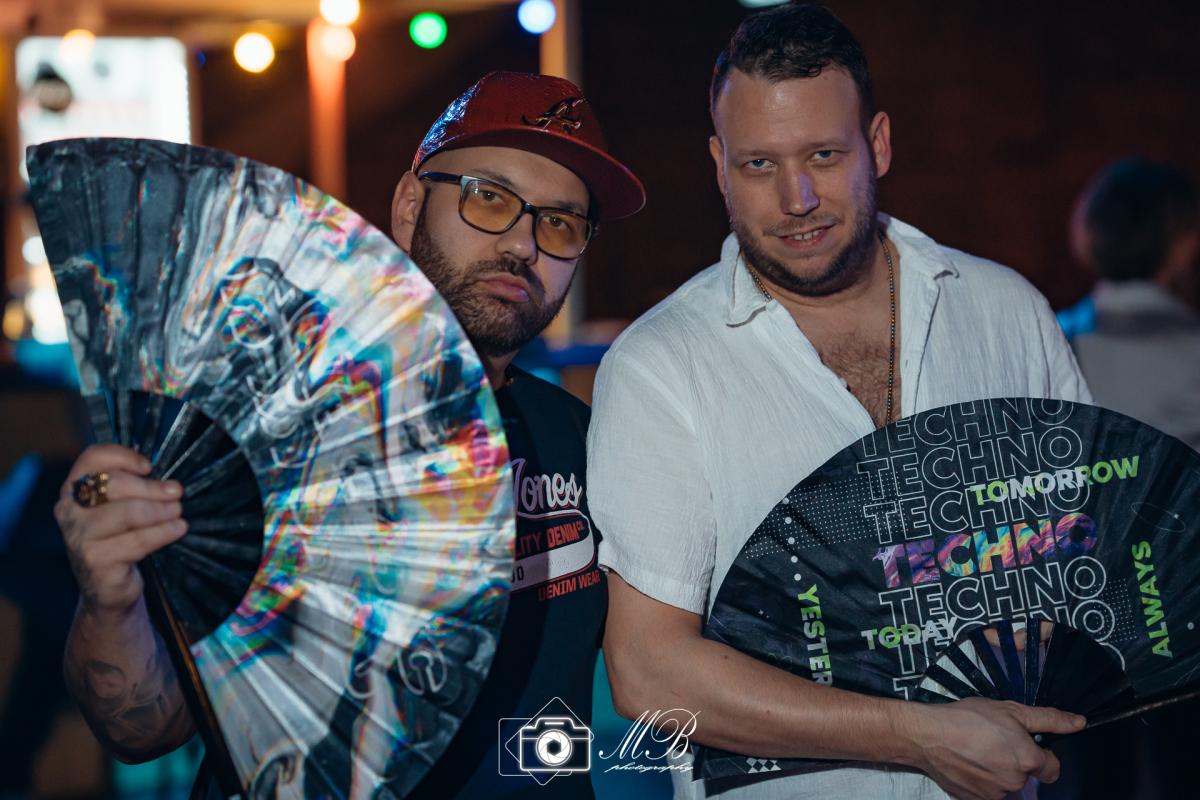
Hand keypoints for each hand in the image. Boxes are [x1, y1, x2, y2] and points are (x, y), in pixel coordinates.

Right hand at [55, 445, 187, 617]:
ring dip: (159, 510)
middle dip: (151, 487)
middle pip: (114, 485)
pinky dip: (161, 533)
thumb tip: (163, 471)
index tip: (149, 466)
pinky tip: (177, 529)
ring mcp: (78, 537)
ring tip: (178, 512)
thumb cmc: (118, 539)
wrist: (106, 588)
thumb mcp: (119, 508)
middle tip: (177, 492)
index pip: (92, 458)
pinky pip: (136, 541)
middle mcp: (69, 510)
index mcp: (73, 489)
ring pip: (127, 513)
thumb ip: (131, 487)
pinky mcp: (94, 560)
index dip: (123, 456)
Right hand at [909, 697, 1084, 799]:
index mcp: (1028, 760)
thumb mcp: (1010, 709)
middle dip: (1016, 761)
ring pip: (1007, 785)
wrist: (927, 735)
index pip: (1053, 768)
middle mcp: (1016, 782)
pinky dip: (982, 781)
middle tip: (995, 742)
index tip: (1025, 743)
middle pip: (1027, 776)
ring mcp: (995, 795)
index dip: (1042, 754)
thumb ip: (1048, 719)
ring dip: (999, 772)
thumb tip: (1079, 722)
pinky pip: (988, 793)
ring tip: (978, 751)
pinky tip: (969, 763)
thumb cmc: (967, 718)